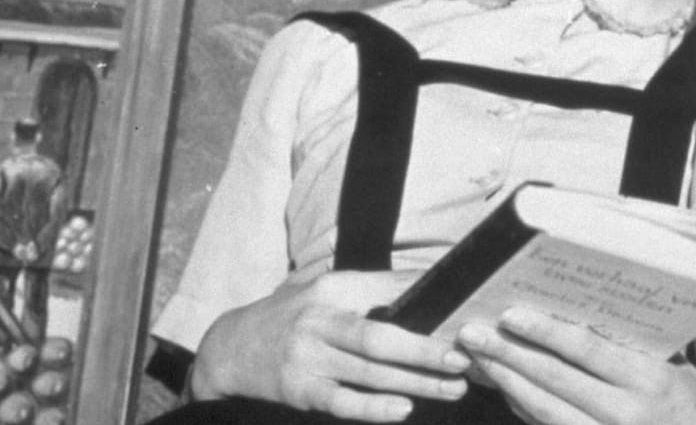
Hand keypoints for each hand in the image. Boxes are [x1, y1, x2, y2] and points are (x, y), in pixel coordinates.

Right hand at [190, 271, 469, 420]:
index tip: (466, 308)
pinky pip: (343, 401)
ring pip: (371, 373)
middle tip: (463, 357)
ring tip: (453, 387)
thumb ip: (368, 290)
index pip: (390, 289)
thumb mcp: (323, 290)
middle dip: (426, 349)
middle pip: (382, 336)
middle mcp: (321, 320)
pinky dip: (375, 408)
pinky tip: (404, 409)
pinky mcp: (300, 390)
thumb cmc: (292, 316)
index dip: (429, 298)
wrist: (229, 347)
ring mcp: (309, 357)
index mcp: (334, 288)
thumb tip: (428, 285)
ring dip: (417, 382)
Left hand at [455, 307, 695, 424]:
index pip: (586, 350)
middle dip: (508, 355)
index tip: (510, 314)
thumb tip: (584, 313)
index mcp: (649, 379)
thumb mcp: (677, 369)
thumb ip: (634, 346)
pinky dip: (525, 410)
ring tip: (478, 361)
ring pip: (544, 411)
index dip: (544, 332)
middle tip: (473, 334)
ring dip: (507, 384)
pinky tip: (507, 392)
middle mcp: (626, 412)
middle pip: (554, 380)